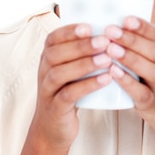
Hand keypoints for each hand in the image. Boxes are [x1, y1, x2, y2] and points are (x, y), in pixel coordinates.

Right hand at [30, 23, 113, 148]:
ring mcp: (47, 89)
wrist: (53, 128)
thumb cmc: (68, 91)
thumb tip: (110, 31)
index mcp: (48, 58)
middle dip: (81, 45)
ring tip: (107, 58)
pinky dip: (87, 85)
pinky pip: (68, 94)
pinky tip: (105, 79)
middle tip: (104, 41)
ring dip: (84, 64)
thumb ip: (82, 52)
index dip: (70, 31)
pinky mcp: (55, 107)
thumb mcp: (71, 70)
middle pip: (56, 53)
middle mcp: (44, 71)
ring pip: (60, 73)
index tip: (90, 26)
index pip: (53, 38)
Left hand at [102, 17, 154, 140]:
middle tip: (110, 30)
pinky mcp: (153, 104)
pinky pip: (141, 92)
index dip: (143, 26)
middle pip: (152, 49)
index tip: (126, 18)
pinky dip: (128, 82)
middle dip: (131, 38)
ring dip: (129, 57)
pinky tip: (113, 72)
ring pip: (149, 69)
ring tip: (110, 48)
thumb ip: (146, 49)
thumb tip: (118, 29)